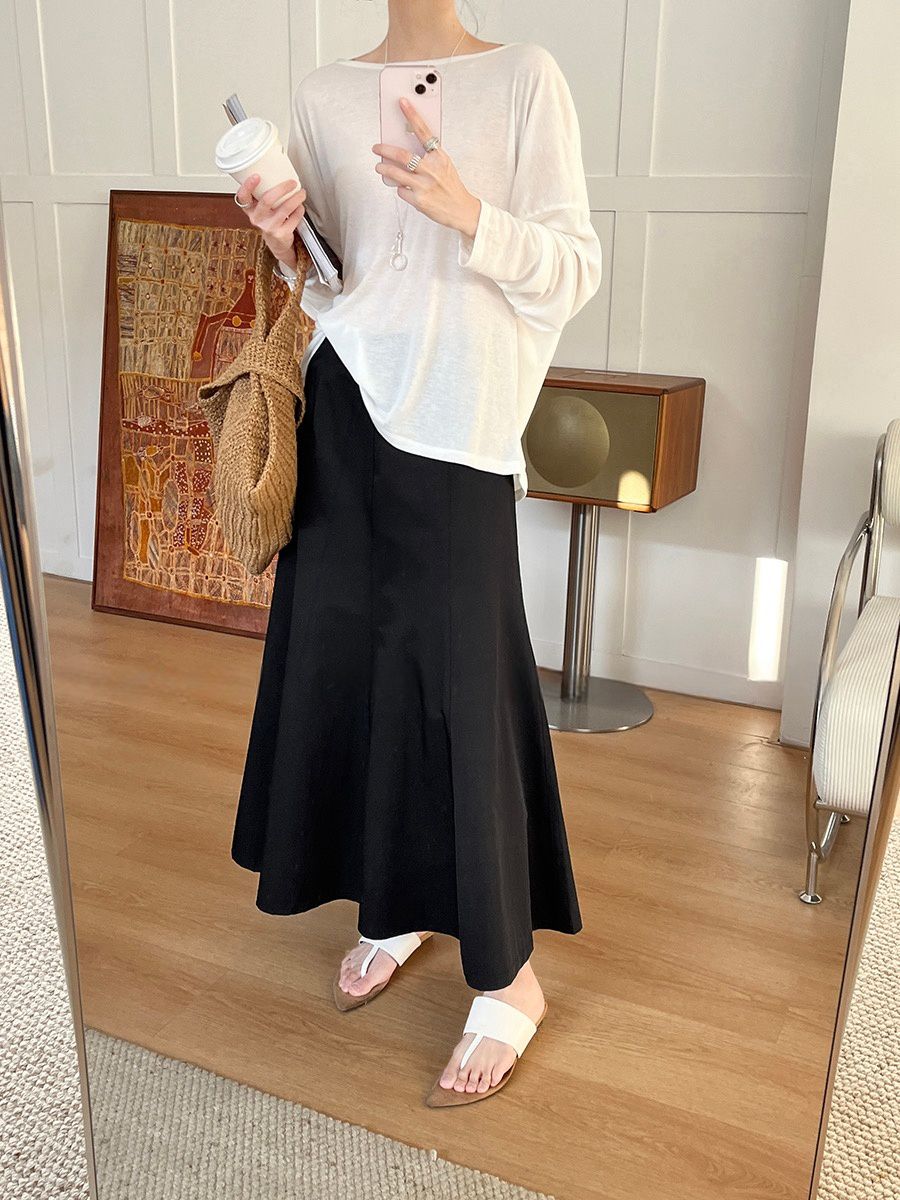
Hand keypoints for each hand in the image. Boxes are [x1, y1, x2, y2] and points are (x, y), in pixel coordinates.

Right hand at [235, 174, 306, 266]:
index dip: (248, 186)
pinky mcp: (281, 234)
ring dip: (296, 198)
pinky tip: (300, 206)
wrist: (276, 242)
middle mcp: (257, 218)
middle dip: (282, 188)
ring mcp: (269, 227)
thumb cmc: (269, 220)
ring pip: (285, 208)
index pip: (243, 196)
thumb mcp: (261, 208)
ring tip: (302, 193)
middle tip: (292, 182)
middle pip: (267, 200)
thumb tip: (274, 171)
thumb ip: (262, 194)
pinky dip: (299, 210)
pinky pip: (293, 218)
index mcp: (250, 209)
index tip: (257, 176)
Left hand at [372, 97, 481, 238]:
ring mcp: (425, 186)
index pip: (424, 132)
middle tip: (377, 147)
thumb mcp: (445, 166)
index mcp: (440, 157)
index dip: (412, 115)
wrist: (461, 210)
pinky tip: (404, 188)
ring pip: (396, 174)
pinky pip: (401, 191)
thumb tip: (406, 147)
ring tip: (380, 167)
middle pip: (402, 155)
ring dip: (384, 169)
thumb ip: (429, 156)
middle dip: (385, 150)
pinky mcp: (419, 200)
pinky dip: (400, 189)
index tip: (402, 102)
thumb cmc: (451, 186)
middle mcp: (432, 170)